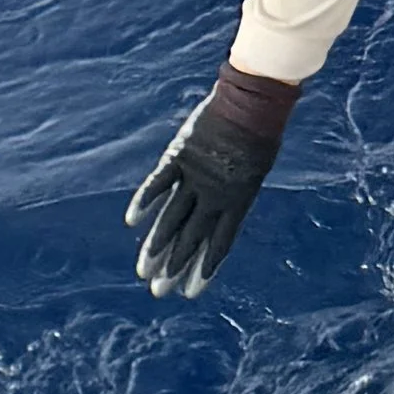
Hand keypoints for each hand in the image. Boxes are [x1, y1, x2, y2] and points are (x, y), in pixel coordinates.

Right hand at [126, 62, 300, 297]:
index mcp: (240, 200)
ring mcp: (195, 176)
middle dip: (174, 267)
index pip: (220, 245)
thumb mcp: (255, 168)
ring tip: (144, 272)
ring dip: (156, 246)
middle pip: (191, 238)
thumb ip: (236, 191)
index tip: (189, 293)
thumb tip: (221, 210)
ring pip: (171, 218)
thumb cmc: (261, 131)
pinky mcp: (179, 155)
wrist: (253, 101)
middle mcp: (216, 194)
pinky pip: (158, 183)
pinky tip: (132, 223)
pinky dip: (144, 201)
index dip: (204, 270)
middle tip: (158, 293)